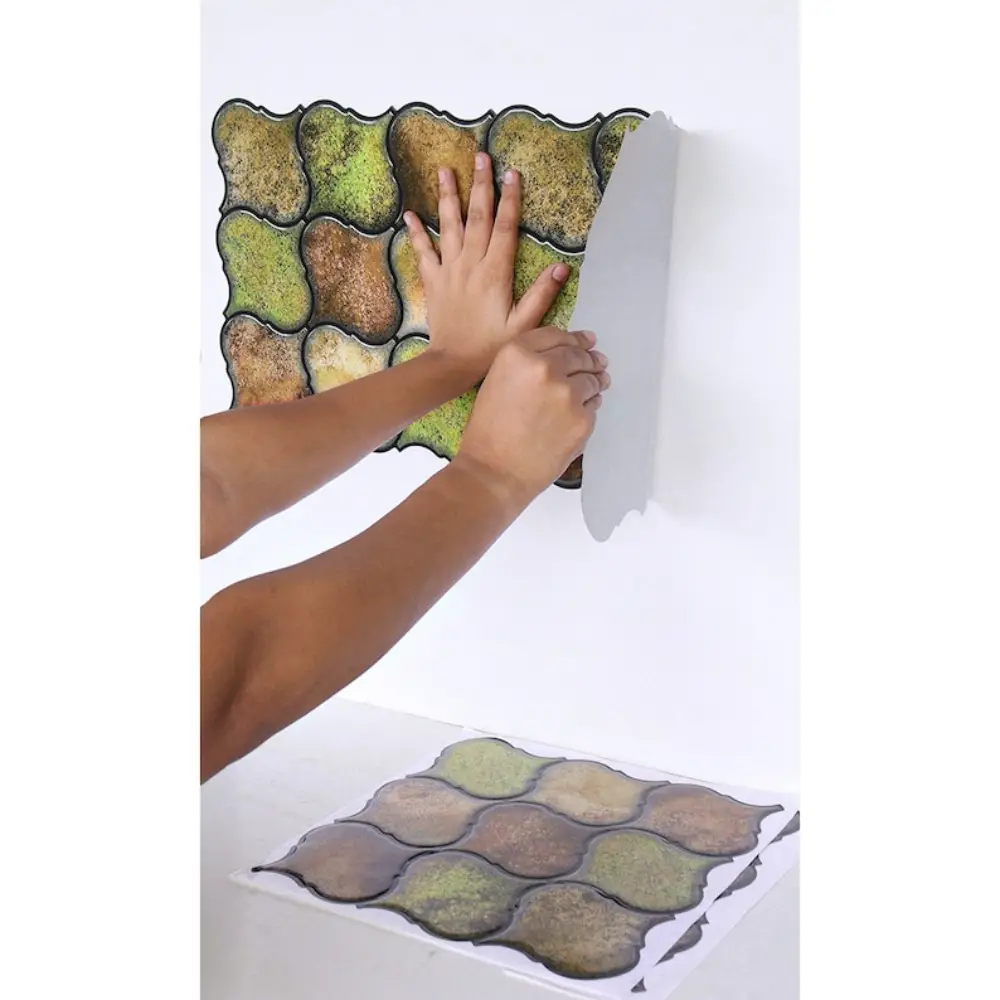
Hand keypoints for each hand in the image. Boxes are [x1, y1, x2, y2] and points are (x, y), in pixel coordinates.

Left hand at [404, 156, 569, 383]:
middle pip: (477, 217)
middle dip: (480, 185)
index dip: (510, 199)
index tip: (511, 173)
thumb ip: (541, 295)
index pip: (505, 227)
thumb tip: (560, 267)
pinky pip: (423, 252)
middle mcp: (471, 264)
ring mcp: (449, 270)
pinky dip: (415, 233)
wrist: (452, 364)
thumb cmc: (491, 347)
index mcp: (496, 272)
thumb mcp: (524, 326)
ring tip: (444, 170)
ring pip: (448, 226)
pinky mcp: (434, 281)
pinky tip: (409, 215)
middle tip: (481, 156)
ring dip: (447, 197)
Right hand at [453, 327, 609, 506]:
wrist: (495, 472)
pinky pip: (594, 406)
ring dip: (595, 382)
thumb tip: (563, 355)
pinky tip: (579, 415)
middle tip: (597, 363)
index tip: (587, 340)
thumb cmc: (489, 433)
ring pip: (592, 380)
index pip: (557, 335)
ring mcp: (567, 393)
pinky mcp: (582, 419)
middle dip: (590, 359)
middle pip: (578, 355)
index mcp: (518, 354)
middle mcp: (545, 368)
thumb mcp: (497, 382)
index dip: (575, 338)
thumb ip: (526, 363)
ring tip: (596, 386)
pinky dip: (590, 408)